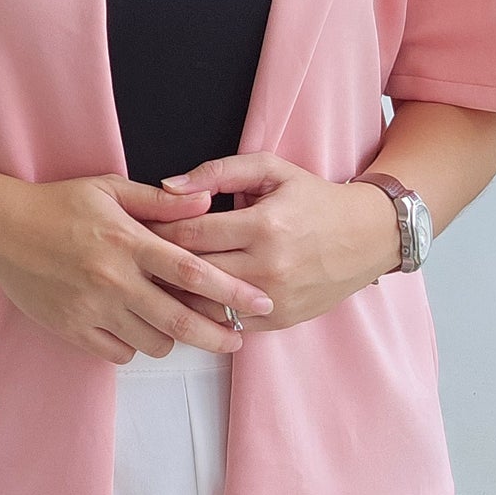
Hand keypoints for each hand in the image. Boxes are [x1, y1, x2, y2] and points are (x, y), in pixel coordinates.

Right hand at [0, 173, 277, 364]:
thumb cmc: (59, 204)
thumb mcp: (108, 189)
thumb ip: (160, 202)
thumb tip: (206, 203)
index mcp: (127, 241)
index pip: (191, 271)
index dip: (231, 291)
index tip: (260, 303)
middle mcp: (113, 279)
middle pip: (179, 319)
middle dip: (217, 336)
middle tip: (237, 341)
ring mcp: (91, 308)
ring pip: (152, 342)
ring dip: (171, 337)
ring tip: (175, 324)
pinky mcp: (71, 329)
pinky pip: (118, 353)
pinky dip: (133, 345)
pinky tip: (134, 328)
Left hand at [123, 152, 401, 332]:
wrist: (367, 237)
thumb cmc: (313, 198)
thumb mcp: (270, 169)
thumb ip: (217, 171)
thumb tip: (167, 186)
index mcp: (263, 226)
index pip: (190, 235)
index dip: (155, 231)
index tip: (133, 226)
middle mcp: (268, 267)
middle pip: (192, 273)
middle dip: (156, 264)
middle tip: (128, 257)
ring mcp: (274, 300)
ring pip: (205, 306)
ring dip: (173, 295)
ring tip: (146, 281)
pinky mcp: (279, 321)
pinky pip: (226, 325)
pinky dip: (201, 314)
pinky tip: (181, 300)